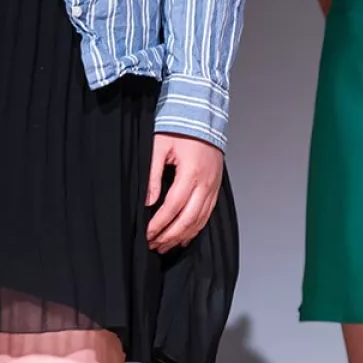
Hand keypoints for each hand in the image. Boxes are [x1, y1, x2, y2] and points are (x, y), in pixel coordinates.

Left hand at [146, 132, 224, 252]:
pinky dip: (195, 229)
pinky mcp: (215, 188)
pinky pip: (207, 215)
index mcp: (191, 173)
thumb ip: (152, 175)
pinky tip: (184, 237)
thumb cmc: (180, 128)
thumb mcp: (159, 146)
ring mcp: (213, 187)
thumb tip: (148, 201)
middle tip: (153, 245)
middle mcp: (206, 184)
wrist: (202, 117)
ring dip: (181, 236)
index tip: (147, 234)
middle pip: (188, 220)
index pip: (173, 207)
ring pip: (199, 221)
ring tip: (165, 246)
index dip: (159, 224)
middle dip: (169, 236)